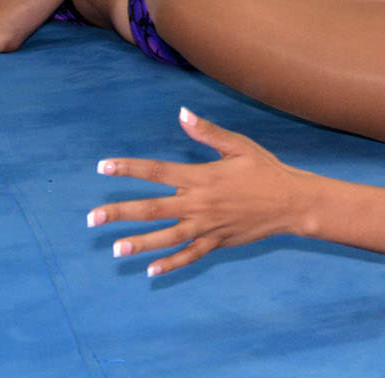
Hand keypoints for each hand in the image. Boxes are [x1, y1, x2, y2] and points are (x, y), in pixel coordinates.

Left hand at [89, 109, 309, 276]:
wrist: (292, 202)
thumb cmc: (265, 170)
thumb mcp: (238, 146)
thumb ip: (207, 132)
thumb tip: (182, 112)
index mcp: (201, 177)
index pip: (157, 171)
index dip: (128, 168)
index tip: (102, 167)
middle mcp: (199, 203)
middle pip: (152, 209)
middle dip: (120, 213)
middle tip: (92, 218)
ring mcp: (207, 225)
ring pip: (166, 237)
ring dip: (140, 243)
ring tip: (115, 249)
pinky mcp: (217, 241)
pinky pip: (190, 255)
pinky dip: (171, 264)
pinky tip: (152, 271)